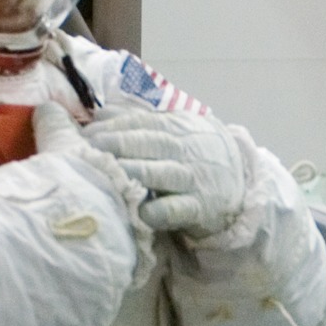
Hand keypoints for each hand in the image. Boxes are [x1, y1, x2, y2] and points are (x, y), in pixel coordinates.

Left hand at [84, 106, 251, 239]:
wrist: (238, 181)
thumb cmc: (192, 155)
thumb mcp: (173, 130)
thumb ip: (137, 121)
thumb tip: (101, 113)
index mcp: (174, 127)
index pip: (141, 122)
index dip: (113, 126)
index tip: (87, 134)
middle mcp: (183, 150)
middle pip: (150, 143)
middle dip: (119, 144)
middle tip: (91, 150)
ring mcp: (192, 179)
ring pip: (163, 173)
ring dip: (136, 172)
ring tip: (110, 174)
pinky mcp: (199, 208)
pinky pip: (178, 209)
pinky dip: (160, 211)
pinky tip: (141, 212)